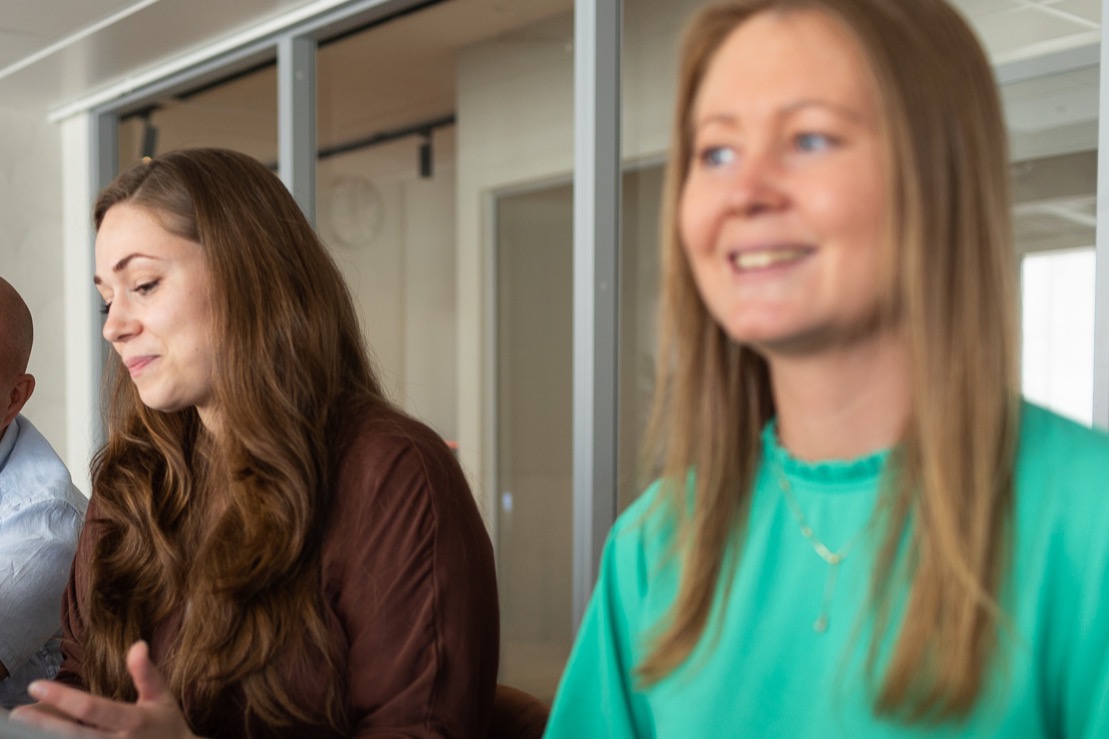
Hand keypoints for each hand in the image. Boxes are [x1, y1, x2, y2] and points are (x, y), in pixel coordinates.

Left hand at [11, 641, 198, 738]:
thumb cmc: (168, 724)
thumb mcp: (162, 695)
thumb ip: (146, 672)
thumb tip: (137, 644)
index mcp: (132, 721)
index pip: (91, 708)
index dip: (62, 698)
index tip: (37, 685)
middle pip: (72, 735)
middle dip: (43, 724)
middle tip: (18, 713)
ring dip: (47, 736)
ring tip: (24, 727)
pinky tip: (44, 736)